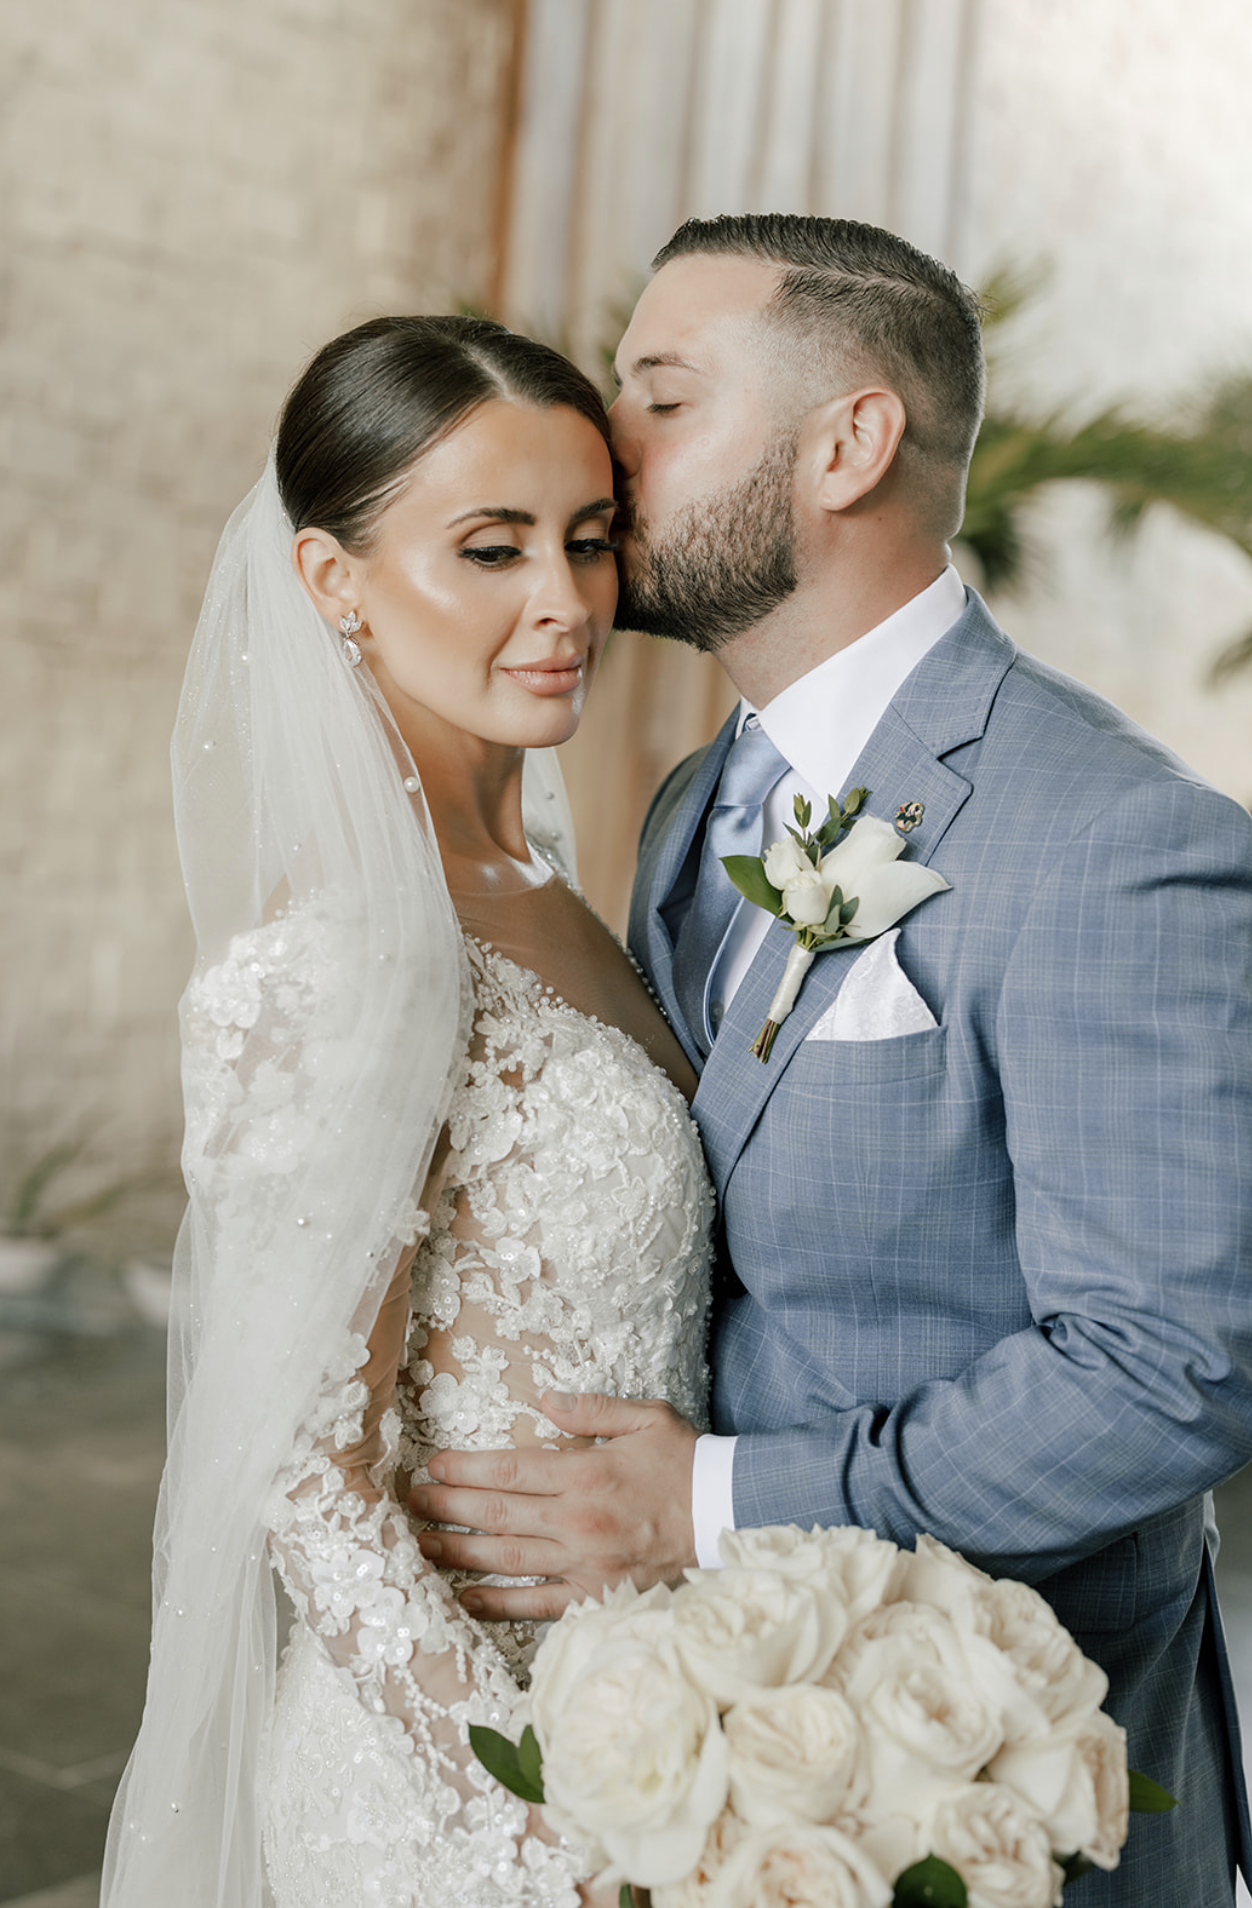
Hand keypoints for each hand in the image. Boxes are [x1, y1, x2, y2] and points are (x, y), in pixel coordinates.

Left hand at [407, 1392, 698, 1619]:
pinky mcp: (596, 1594)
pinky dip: (499, 1604)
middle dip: (448, 1507)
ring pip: (507, 1559)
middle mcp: (578, 1520)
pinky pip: (538, 1604)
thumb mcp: (646, 1418)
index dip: (465, 1469)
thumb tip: (545, 1399)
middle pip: (497, 1514)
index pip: (509, 1469)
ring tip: (422, 1546)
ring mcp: (585, 1562)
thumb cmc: (686, 1463)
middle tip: (412, 1503)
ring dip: (459, 1552)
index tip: (433, 1467)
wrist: (728, 1516)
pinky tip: (467, 1599)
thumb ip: (592, 1409)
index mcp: (585, 1473)